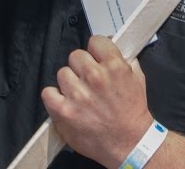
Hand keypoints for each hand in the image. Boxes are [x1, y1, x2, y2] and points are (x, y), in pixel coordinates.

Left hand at [42, 36, 151, 167]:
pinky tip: (65, 103)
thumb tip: (109, 42)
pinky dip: (54, 97)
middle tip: (88, 80)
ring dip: (69, 83)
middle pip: (75, 55)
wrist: (129, 143)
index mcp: (114, 66)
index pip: (95, 41)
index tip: (96, 59)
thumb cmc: (133, 111)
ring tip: (79, 95)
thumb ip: (123, 59)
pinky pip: (48, 92)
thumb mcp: (137, 78)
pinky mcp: (63, 111)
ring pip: (62, 73)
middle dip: (81, 67)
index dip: (96, 51)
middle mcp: (95, 77)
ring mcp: (78, 94)